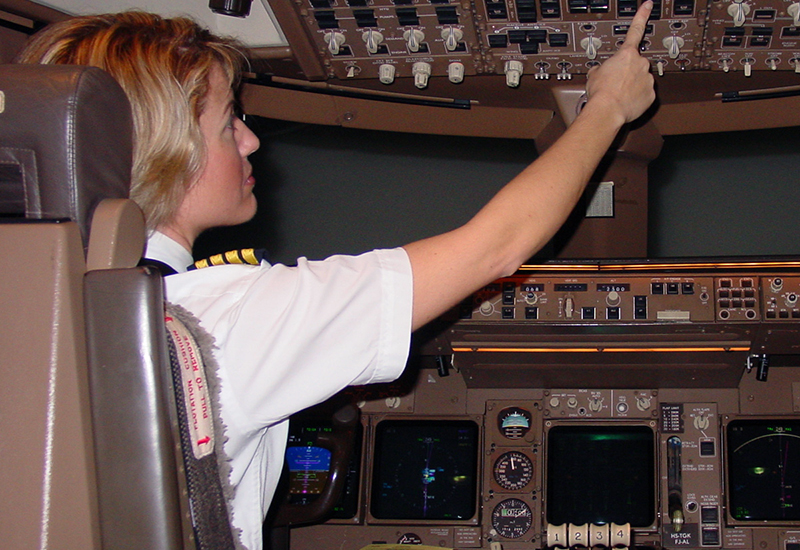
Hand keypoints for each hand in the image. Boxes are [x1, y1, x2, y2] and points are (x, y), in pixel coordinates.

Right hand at [585, 0, 655, 123]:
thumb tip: (600, 71)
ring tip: (619, 95)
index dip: (642, 15)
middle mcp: (640, 64)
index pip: (635, 30)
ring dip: (632, 85)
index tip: (648, 5)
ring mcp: (647, 79)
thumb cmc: (600, 92)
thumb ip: (601, 68)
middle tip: (616, 82)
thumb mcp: (593, 74)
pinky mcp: (651, 95)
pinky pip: (644, 94)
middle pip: (636, 64)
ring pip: (641, 79)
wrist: (607, 110)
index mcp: (626, 54)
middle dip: (628, 71)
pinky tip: (626, 102)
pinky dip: (637, 98)